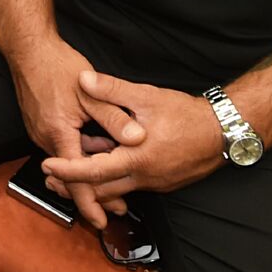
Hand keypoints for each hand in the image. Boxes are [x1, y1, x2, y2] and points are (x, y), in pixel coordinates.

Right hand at [8, 38, 148, 228]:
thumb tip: (138, 138)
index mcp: (58, 133)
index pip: (76, 178)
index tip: (101, 221)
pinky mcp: (41, 124)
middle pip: (72, 174)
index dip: (89, 203)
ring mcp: (40, 132)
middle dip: (95, 190)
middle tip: (120, 203)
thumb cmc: (57, 66)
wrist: (27, 48)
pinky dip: (80, 152)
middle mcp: (45, 138)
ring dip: (90, 167)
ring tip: (115, 172)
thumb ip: (115, 117)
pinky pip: (62, 147)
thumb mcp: (91, 91)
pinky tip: (97, 146)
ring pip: (69, 160)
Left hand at [39, 70, 225, 206]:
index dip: (68, 170)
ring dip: (94, 186)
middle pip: (102, 191)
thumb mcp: (146, 96)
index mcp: (137, 159)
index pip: (94, 172)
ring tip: (71, 176)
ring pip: (117, 192)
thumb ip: (112, 89)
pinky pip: (131, 186)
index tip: (47, 167)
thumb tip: (84, 79)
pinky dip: (114, 181)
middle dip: (74, 188)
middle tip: (51, 181)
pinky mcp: (162, 183)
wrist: (223, 131)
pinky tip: (106, 165)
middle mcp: (145, 178)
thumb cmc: (187, 115)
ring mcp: (155, 184)